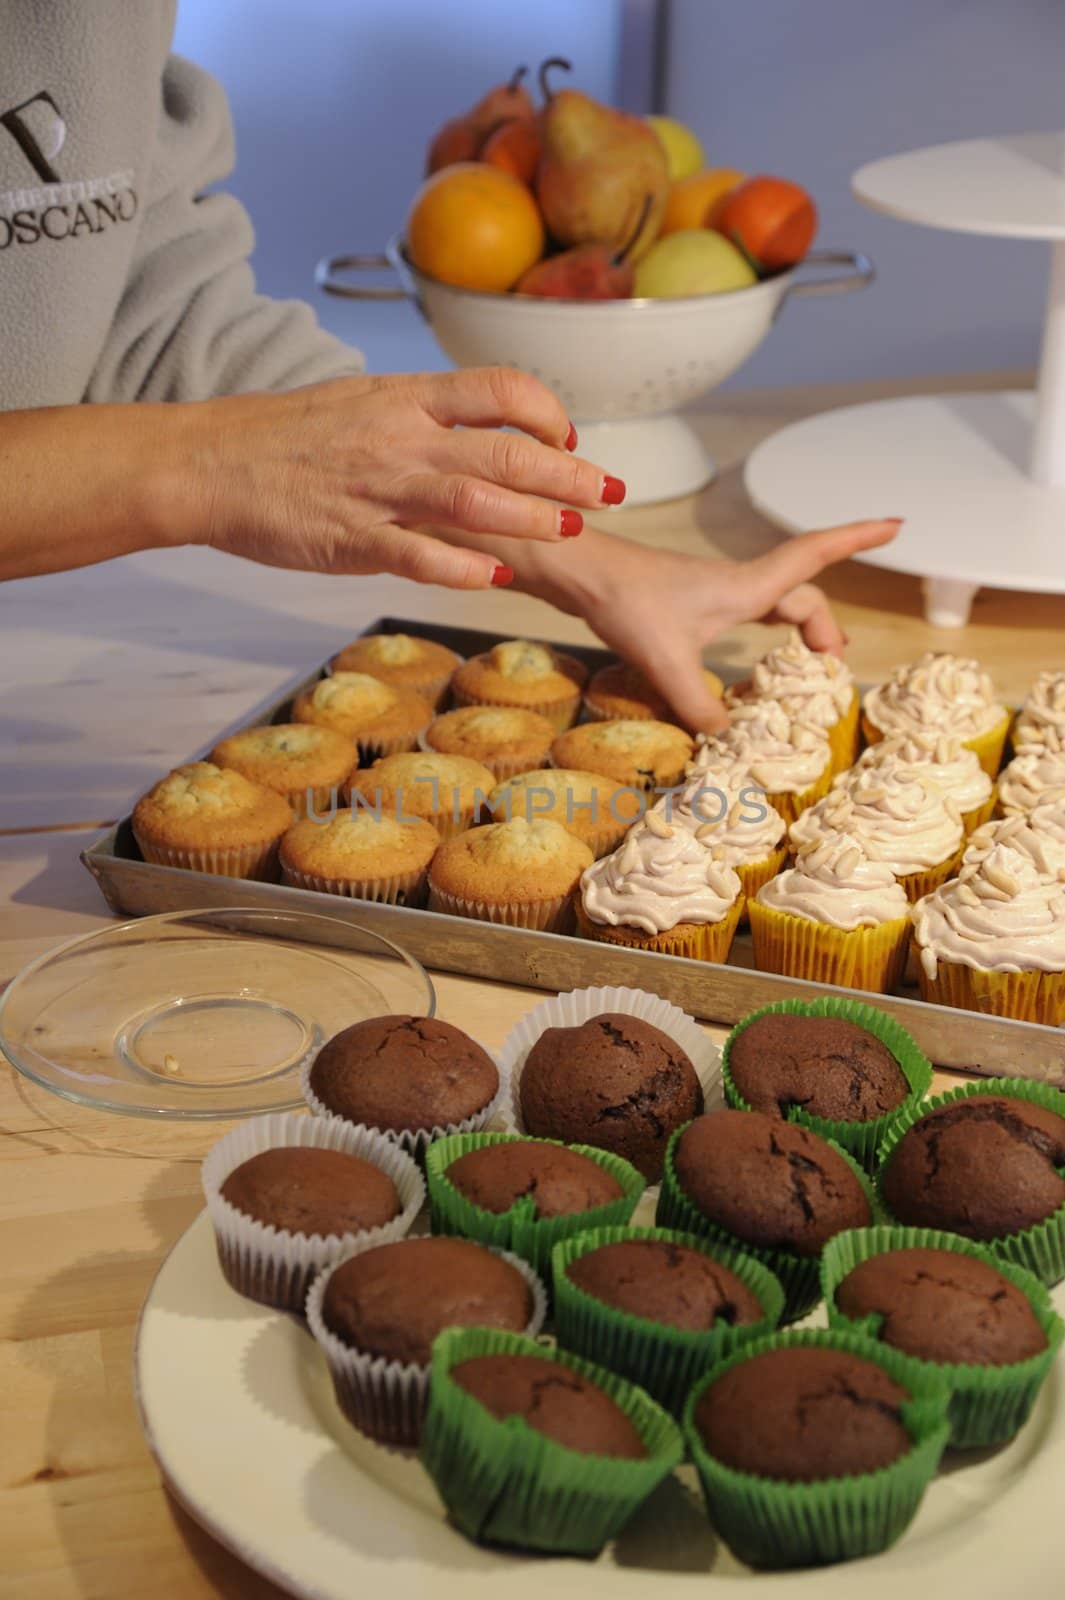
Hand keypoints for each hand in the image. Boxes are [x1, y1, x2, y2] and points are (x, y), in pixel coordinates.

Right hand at [172, 368, 615, 586]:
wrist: (208, 463)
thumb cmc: (282, 438)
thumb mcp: (360, 404)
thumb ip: (420, 416)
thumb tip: (475, 424)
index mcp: (406, 399)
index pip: (500, 389)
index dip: (546, 411)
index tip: (568, 436)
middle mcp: (402, 439)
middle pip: (506, 451)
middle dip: (569, 474)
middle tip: (611, 492)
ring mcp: (379, 491)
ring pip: (475, 500)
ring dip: (533, 518)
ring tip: (571, 532)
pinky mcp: (353, 541)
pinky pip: (419, 556)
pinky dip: (463, 568)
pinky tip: (496, 578)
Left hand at [500, 517, 901, 731]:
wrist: (581, 572)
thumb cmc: (626, 602)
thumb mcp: (666, 663)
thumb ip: (701, 707)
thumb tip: (730, 744)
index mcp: (746, 588)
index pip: (815, 557)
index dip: (857, 538)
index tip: (897, 523)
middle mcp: (738, 585)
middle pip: (802, 595)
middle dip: (826, 625)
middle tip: (834, 665)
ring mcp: (715, 592)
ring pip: (775, 602)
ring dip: (799, 627)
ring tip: (810, 663)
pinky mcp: (692, 603)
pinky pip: (749, 611)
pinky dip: (766, 631)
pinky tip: (748, 663)